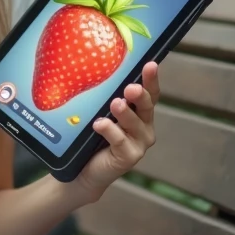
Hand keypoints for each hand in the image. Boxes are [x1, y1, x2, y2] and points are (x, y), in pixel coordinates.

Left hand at [72, 61, 158, 203]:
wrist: (82, 170)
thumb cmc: (91, 138)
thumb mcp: (99, 113)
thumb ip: (104, 98)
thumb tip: (91, 69)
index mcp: (139, 113)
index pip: (150, 93)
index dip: (151, 79)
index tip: (150, 64)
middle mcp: (144, 127)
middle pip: (146, 106)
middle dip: (140, 95)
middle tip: (131, 88)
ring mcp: (139, 143)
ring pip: (135, 124)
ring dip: (125, 113)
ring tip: (115, 104)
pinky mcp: (129, 157)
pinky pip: (121, 141)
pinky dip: (110, 131)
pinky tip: (99, 124)